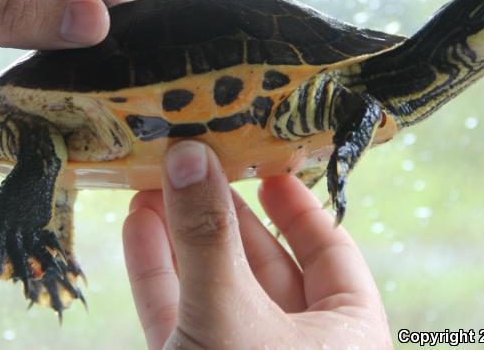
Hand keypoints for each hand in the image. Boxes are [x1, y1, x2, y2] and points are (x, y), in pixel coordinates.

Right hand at [123, 141, 391, 348]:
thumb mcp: (230, 312)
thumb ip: (208, 236)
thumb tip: (188, 154)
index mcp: (345, 334)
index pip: (332, 253)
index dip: (298, 206)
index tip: (266, 165)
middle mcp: (299, 345)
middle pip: (263, 262)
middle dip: (221, 212)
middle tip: (192, 162)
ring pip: (214, 287)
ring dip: (180, 237)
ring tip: (153, 182)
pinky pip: (179, 315)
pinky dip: (158, 274)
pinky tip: (138, 226)